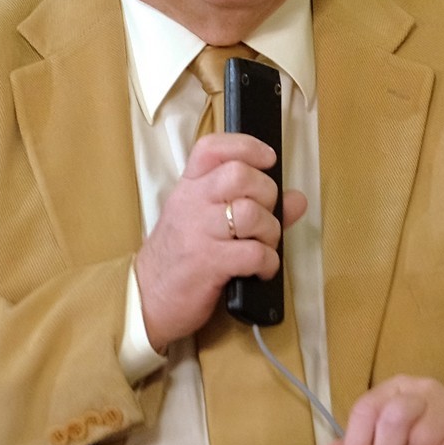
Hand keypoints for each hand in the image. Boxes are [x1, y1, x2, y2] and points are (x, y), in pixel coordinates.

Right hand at [133, 132, 307, 349]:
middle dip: (267, 194)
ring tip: (263, 247)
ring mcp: (198, 232)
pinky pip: (254, 253)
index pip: (212, 148)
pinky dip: (267, 262)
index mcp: (189, 188)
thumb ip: (254, 206)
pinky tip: (260, 270)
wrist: (147, 298)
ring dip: (270, 232)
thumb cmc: (180, 258)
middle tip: (264, 217)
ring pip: (251, 213)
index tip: (267, 159)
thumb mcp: (206, 224)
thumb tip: (297, 199)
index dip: (246, 146)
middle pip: (239, 174)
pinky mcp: (207, 263)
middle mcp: (191, 203)